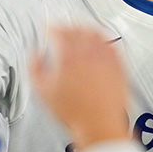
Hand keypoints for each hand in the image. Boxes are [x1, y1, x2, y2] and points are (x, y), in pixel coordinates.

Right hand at [30, 26, 129, 150]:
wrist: (99, 125)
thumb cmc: (74, 113)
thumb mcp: (42, 92)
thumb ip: (34, 68)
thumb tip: (35, 56)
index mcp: (68, 56)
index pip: (59, 31)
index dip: (51, 27)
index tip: (48, 28)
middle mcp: (89, 53)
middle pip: (78, 29)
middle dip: (68, 26)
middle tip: (62, 29)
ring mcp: (106, 59)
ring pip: (96, 34)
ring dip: (86, 29)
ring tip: (81, 31)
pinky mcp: (118, 66)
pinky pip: (112, 46)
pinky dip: (104, 41)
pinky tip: (101, 44)